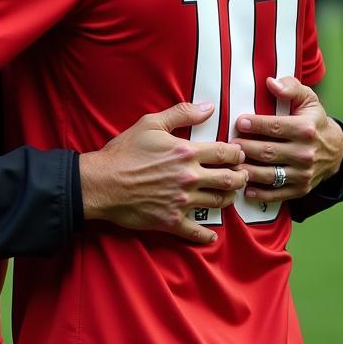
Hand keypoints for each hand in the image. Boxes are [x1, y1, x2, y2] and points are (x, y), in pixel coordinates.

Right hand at [80, 102, 247, 244]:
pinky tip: (210, 235)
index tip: (238, 155)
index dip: (236, 154)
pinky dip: (206, 235)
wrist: (101, 182)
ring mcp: (183, 201)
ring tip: (229, 196)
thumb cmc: (123, 152)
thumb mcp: (150, 124)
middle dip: (240, 177)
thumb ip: (181, 114)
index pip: (224, 153)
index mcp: (186, 153)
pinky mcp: (172, 220)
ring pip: (219, 202)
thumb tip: (208, 108)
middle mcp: (190, 178)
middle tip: (241, 176)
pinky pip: (197, 232)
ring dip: (228, 199)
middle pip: (229, 180)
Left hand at [235, 76, 342, 203]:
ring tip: (230, 164)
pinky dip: (260, 193)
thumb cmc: (313, 120)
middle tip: (228, 143)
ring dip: (247, 170)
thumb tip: (271, 82)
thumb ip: (291, 88)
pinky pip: (277, 193)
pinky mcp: (301, 189)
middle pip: (268, 152)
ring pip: (269, 174)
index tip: (239, 122)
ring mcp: (303, 173)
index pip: (276, 127)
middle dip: (245, 148)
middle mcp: (306, 153)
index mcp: (306, 129)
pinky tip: (244, 187)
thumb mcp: (307, 99)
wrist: (336, 150)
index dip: (255, 125)